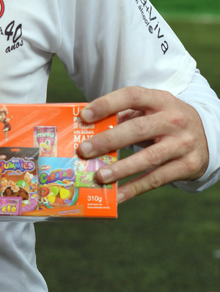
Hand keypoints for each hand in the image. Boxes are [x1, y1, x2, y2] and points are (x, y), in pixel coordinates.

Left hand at [78, 86, 208, 202]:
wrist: (207, 135)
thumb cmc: (165, 121)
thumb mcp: (151, 110)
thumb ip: (125, 116)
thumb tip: (90, 130)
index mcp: (161, 100)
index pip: (132, 96)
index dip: (107, 104)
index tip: (84, 115)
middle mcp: (174, 120)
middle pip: (138, 129)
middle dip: (108, 140)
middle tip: (84, 151)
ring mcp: (183, 144)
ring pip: (149, 158)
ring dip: (121, 168)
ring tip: (99, 176)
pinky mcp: (187, 166)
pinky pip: (157, 179)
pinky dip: (135, 188)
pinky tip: (117, 195)